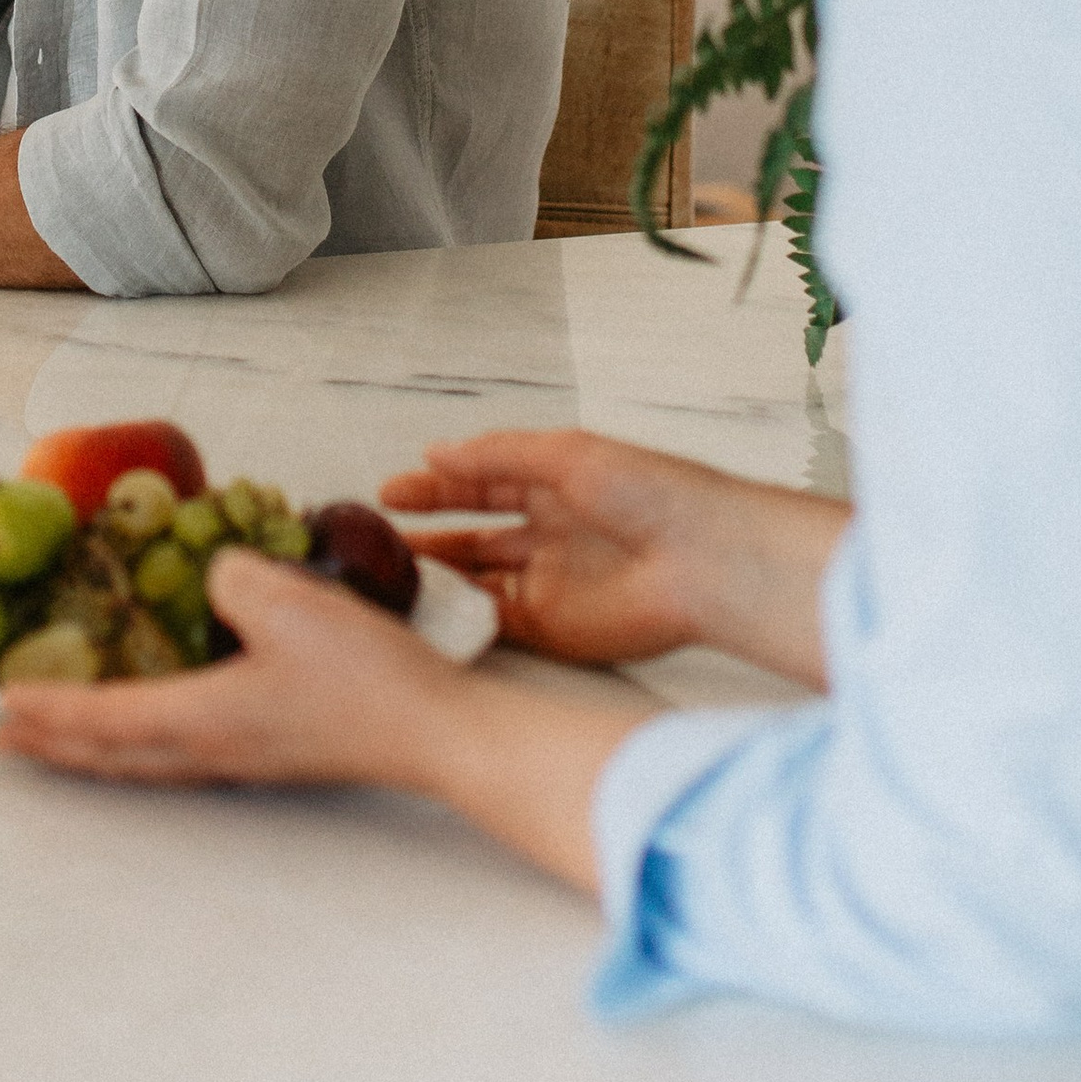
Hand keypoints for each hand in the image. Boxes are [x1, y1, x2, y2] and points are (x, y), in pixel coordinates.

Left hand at [0, 549, 463, 791]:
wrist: (434, 733)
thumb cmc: (366, 678)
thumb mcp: (288, 603)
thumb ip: (230, 578)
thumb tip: (211, 576)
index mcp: (203, 719)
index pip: (104, 719)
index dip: (49, 711)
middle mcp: (211, 749)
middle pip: (111, 754)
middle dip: (54, 743)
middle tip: (4, 734)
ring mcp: (241, 756)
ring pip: (143, 759)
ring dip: (92, 747)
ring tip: (57, 733)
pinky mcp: (269, 751)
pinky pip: (178, 752)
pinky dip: (138, 740)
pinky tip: (152, 722)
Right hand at [381, 431, 843, 689]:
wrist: (704, 558)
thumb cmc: (654, 492)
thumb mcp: (566, 454)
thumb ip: (497, 456)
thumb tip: (438, 451)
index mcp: (555, 486)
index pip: (481, 485)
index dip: (434, 488)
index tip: (389, 494)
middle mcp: (550, 535)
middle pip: (473, 537)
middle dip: (425, 539)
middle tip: (376, 544)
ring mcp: (551, 584)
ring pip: (477, 581)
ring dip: (437, 579)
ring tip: (388, 576)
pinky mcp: (556, 630)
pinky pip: (497, 623)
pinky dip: (463, 617)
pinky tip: (429, 610)